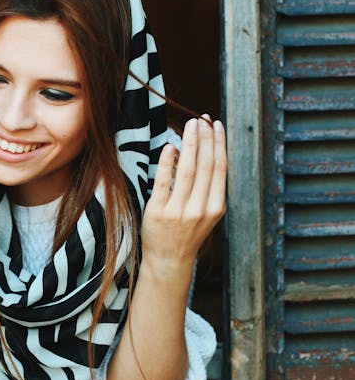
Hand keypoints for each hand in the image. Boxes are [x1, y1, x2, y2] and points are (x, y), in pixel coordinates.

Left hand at [140, 117, 226, 276]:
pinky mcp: (158, 212)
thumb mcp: (205, 212)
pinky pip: (163, 182)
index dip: (219, 144)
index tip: (216, 125)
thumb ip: (207, 187)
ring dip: (191, 144)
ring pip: (188, 171)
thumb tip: (203, 151)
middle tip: (202, 118)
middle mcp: (200, 209)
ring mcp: (179, 211)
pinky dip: (168, 162)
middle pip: (206, 166)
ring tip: (191, 125)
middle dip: (206, 138)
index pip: (220, 168)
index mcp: (216, 207)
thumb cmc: (186, 232)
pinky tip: (171, 146)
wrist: (169, 261)